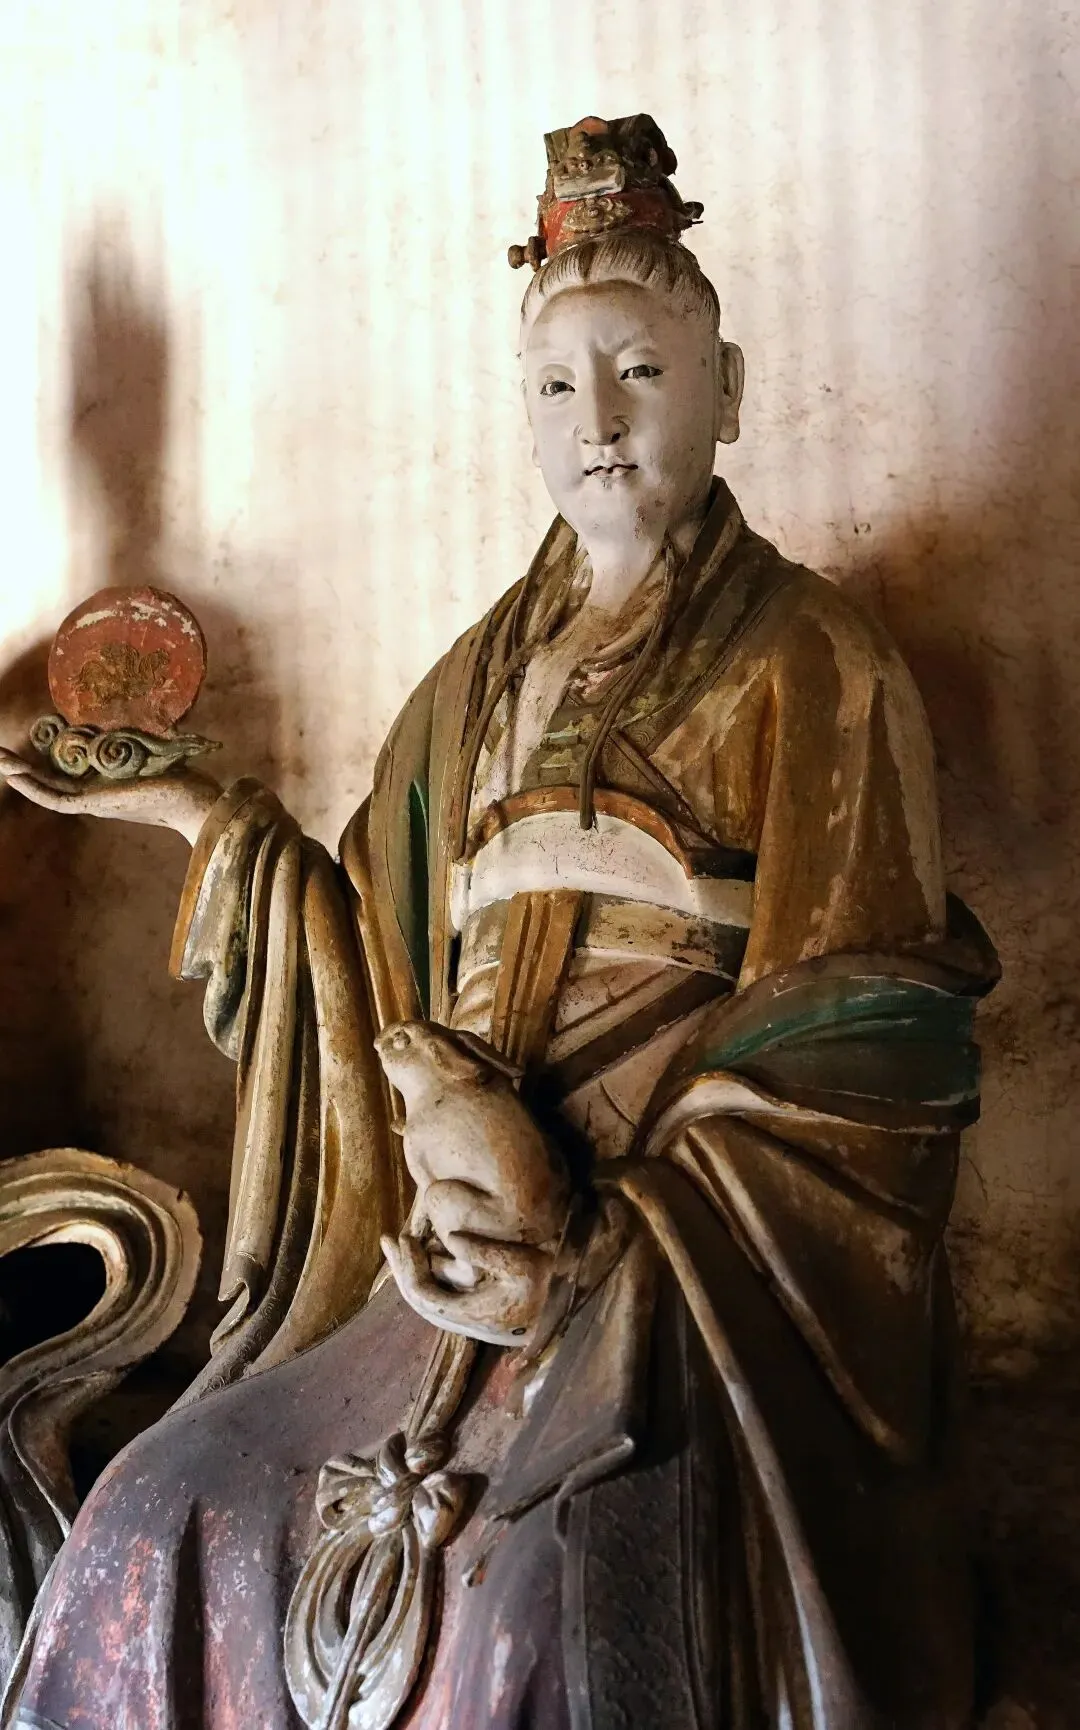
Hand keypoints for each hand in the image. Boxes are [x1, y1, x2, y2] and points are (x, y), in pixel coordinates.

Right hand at [0, 748, 220, 844]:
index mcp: (106, 786)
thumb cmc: (184, 778)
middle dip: (23, 770)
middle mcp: (96, 795)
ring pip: (48, 791)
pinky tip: (16, 776)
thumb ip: (140, 738)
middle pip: (50, 784)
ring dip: (21, 777)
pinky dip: (35, 788)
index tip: (27, 748)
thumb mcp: (154, 752)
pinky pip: (58, 799)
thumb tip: (143, 710)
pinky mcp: (97, 804)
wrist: (198, 801)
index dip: (44, 765)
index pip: (67, 776)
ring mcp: (95, 801)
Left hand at [381, 1229, 553, 1346]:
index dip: (408, 1265)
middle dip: (401, 1268)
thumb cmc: (546, 1284)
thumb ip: (486, 1252)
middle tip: (388, 1239)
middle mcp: (463, 1321)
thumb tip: (452, 1238)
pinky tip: (426, 1255)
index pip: (422, 1294)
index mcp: (469, 1313)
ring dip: (410, 1271)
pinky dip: (426, 1274)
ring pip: (426, 1299)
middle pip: (416, 1299)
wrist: (564, 1307)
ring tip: (401, 1244)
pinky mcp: (473, 1312)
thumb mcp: (521, 1264)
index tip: (404, 1236)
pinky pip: (438, 1294)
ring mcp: (467, 1319)